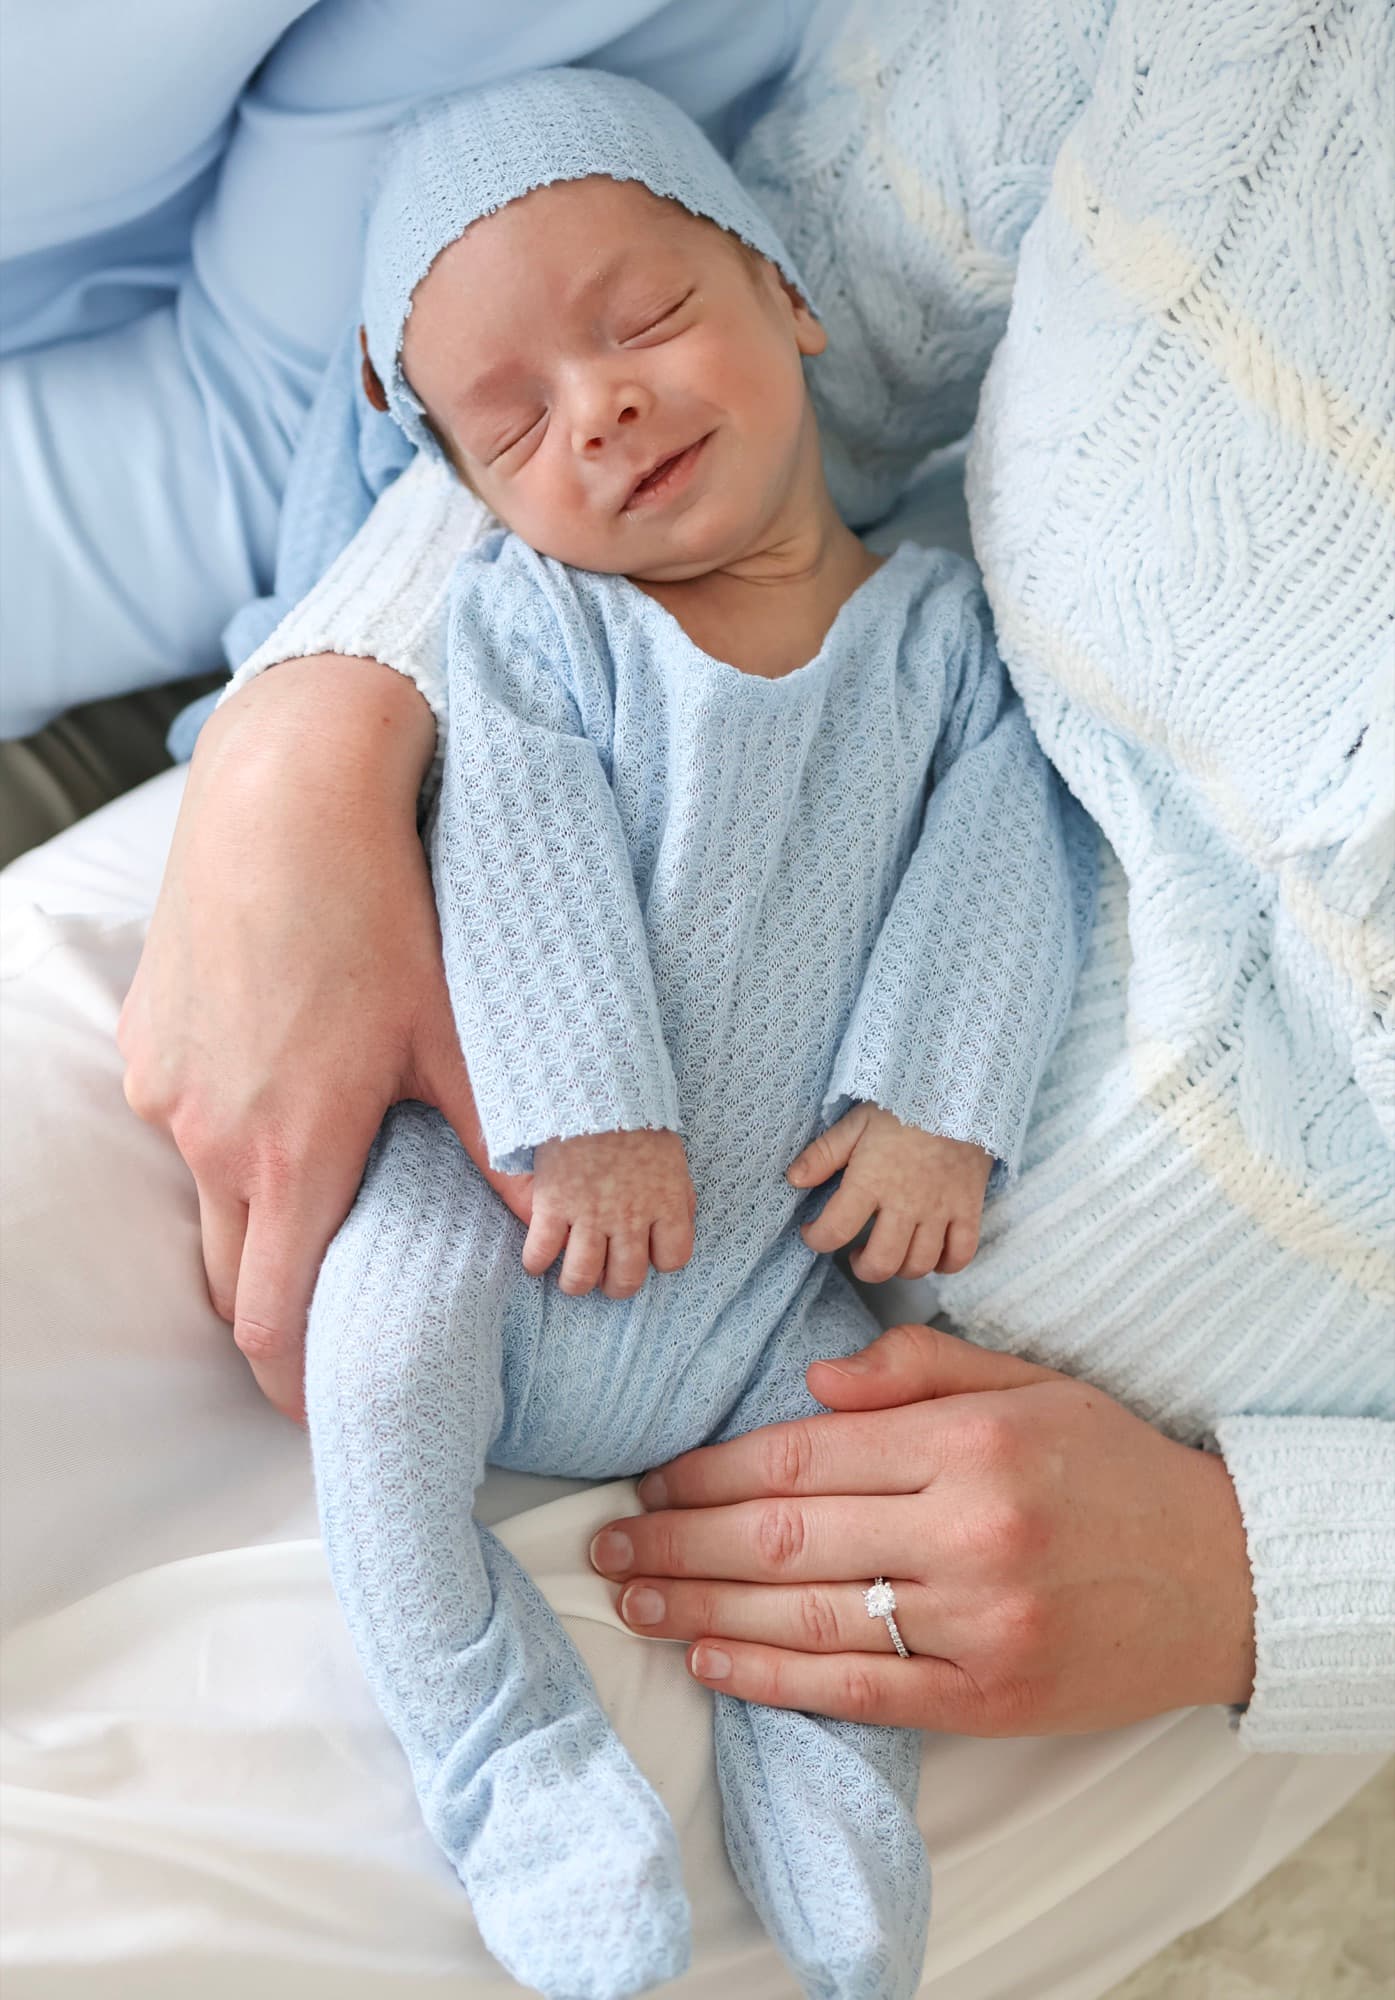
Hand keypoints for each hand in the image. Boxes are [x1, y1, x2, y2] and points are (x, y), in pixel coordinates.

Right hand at [119, 657, 530, 1421]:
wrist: (282, 798)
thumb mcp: (456, 1039)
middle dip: (273, 1310)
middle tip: (328, 1315)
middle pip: (224, 1279)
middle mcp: (208, 1137)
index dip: (296, 1382)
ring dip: (251, 1215)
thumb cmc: (377, 917)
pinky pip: (181, 1122)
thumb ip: (503, 1148)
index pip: (268, 1321)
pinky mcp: (147, 1040)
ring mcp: (166, 1089)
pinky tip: (281, 1088)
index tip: (328, 1403)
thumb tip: (556, 1230)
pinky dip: (227, 1137)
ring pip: (201, 1196)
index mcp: (289, 1156)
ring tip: (317, 1188)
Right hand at [523, 1128, 695, 1298]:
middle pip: (627, 1279)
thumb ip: (679, 1196)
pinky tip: (538, 1259)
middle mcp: (630, 1218)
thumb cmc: (637, 1122)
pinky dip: (536, 1263)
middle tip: (606, 1276)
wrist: (596, 1090)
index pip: (673, 1259)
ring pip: (582, 1277)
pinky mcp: (554, 1204)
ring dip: (576, 1284)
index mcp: (665, 1204)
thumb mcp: (673, 1159)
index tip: (648, 1252)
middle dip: (617, 1286)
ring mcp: (589, 1214)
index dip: (660, 1260)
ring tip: (572, 1277)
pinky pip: (540, 1253)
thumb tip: (681, 1224)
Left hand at [590, 1323, 1256, 1732]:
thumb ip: (919, 1368)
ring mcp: (976, 1625)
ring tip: (633, 1598)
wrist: (1222, 1577)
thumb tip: (810, 1382)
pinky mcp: (988, 1699)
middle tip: (609, 1539)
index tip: (654, 1475)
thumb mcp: (1031, 1381)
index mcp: (969, 1441)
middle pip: (784, 1538)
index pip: (804, 1453)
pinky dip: (773, 1681)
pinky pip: (857, 1693)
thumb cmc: (1112, 1466)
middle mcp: (967, 1531)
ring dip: (701, 1612)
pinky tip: (709, 1664)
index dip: (712, 1468)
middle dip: (679, 1539)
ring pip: (806, 1619)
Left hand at [788, 1105, 991, 1279]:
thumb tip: (794, 1180)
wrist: (960, 1091)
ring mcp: (940, 1210)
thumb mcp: (856, 1122)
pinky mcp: (968, 1209)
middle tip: (855, 1253)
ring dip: (900, 1268)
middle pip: (881, 1264)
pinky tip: (930, 1253)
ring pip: (919, 1265)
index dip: (816, 1239)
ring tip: (891, 1251)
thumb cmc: (903, 1105)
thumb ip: (823, 1154)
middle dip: (862, 1268)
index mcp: (871, 1182)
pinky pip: (960, 1255)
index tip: (814, 1231)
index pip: (835, 1231)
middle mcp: (905, 1204)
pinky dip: (945, 1264)